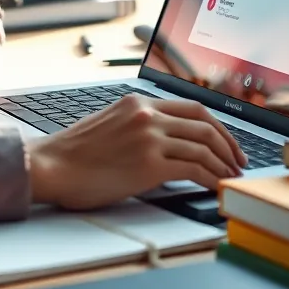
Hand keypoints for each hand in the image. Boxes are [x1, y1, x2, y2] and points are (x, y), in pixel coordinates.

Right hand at [27, 94, 247, 210]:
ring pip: (204, 147)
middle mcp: (147, 115)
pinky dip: (211, 178)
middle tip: (238, 162)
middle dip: (229, 145)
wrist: (50, 166)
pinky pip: (194, 169)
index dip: (217, 126)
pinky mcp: (149, 165)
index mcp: (138, 102)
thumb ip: (137, 124)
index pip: (192, 107)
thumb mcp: (108, 123)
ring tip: (231, 178)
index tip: (226, 142)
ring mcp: (149, 138)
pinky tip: (215, 186)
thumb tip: (164, 140)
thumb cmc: (73, 153)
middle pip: (205, 124)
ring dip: (224, 164)